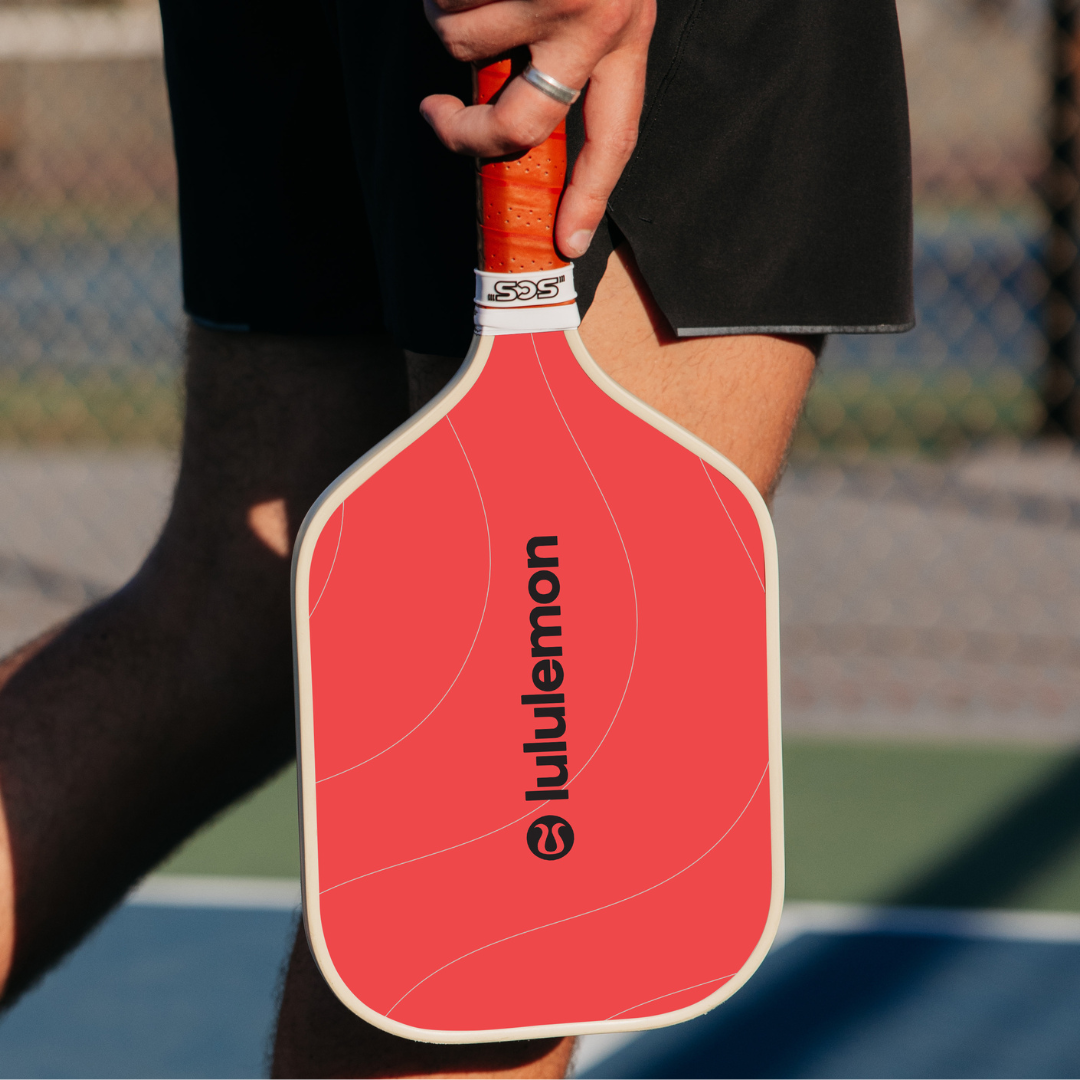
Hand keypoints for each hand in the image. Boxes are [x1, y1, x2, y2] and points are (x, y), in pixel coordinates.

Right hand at [420, 0, 655, 257]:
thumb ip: (563, 44)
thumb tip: (505, 107)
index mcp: (626, 30)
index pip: (612, 137)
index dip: (590, 196)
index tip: (568, 243)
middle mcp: (599, 19)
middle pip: (517, 123)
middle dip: (465, 131)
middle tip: (438, 113)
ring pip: (462, 45)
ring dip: (448, 12)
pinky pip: (441, 1)